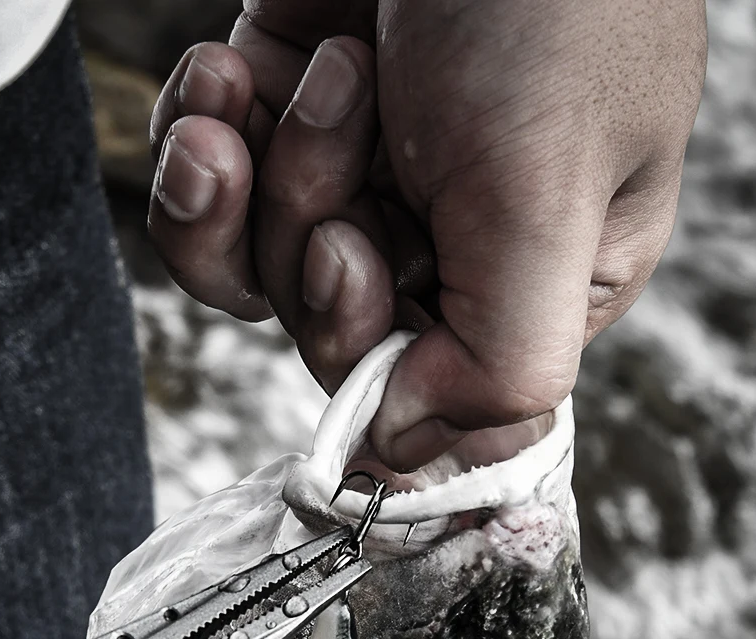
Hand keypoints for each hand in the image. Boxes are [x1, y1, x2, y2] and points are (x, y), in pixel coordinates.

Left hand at [149, 0, 705, 467]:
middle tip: (340, 129)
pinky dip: (202, 131)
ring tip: (290, 81)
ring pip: (254, 268)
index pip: (432, 400)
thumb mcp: (553, 200)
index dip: (363, 354)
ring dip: (246, 188)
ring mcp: (365, 165)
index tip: (352, 262)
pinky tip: (228, 65)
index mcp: (545, 280)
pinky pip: (211, 182)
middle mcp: (452, 237)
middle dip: (306, 241)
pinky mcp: (286, 100)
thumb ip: (500, 365)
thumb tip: (398, 455)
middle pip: (326, 333)